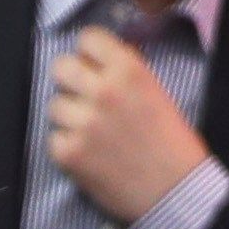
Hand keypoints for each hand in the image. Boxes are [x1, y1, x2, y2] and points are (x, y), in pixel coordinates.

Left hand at [45, 27, 213, 228]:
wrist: (175, 190)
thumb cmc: (172, 142)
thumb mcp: (155, 91)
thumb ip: (126, 72)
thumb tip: (99, 60)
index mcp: (129, 70)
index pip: (87, 38)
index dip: (88, 53)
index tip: (93, 66)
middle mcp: (103, 91)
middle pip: (60, 67)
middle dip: (70, 81)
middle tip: (84, 98)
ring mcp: (83, 123)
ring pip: (54, 105)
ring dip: (68, 117)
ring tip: (90, 132)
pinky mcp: (70, 154)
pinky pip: (53, 139)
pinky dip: (66, 147)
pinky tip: (87, 154)